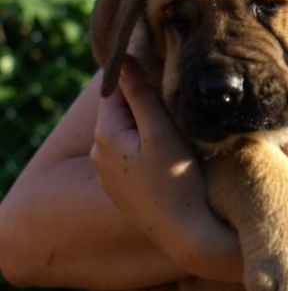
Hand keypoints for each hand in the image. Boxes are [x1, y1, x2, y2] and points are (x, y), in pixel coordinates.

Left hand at [90, 57, 239, 280]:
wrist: (185, 234)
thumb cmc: (177, 180)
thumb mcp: (161, 131)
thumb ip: (140, 93)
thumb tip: (122, 56)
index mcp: (105, 135)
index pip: (115, 89)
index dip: (140, 77)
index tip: (166, 76)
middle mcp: (99, 154)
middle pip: (121, 111)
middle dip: (144, 101)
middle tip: (176, 101)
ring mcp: (110, 175)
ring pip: (127, 133)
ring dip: (146, 125)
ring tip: (175, 129)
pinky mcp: (124, 190)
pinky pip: (132, 156)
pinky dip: (147, 147)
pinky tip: (168, 157)